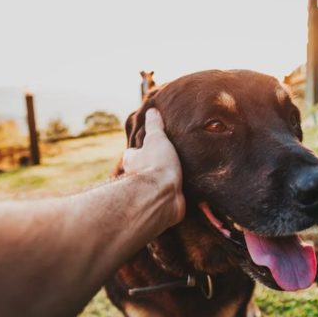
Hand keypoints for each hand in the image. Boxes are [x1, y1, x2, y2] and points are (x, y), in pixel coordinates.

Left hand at [122, 108, 185, 226]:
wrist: (163, 196)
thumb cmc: (156, 165)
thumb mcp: (156, 139)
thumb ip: (154, 126)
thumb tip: (152, 110)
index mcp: (132, 161)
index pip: (132, 153)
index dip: (140, 150)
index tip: (150, 147)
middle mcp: (135, 179)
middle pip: (141, 170)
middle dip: (151, 167)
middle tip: (167, 161)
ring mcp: (148, 193)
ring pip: (154, 186)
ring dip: (163, 183)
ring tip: (180, 176)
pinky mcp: (161, 206)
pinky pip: (168, 199)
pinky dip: (174, 196)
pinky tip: (185, 192)